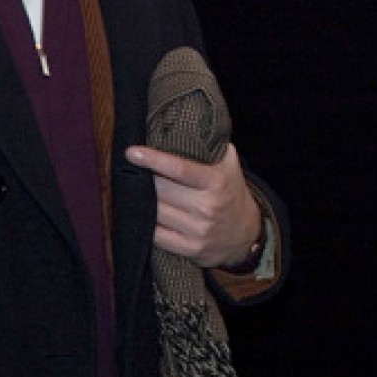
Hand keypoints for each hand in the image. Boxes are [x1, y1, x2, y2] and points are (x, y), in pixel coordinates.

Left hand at [125, 142, 262, 268]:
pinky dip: (147, 222)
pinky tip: (143, 213)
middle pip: (162, 190)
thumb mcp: (230, 165)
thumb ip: (212, 147)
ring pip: (156, 212)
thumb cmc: (231, 191)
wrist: (245, 233)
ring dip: (142, 201)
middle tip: (133, 171)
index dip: (153, 159)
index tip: (131, 152)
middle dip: (145, 179)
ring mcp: (198, 230)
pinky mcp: (189, 248)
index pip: (179, 168)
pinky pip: (156, 235)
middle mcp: (207, 207)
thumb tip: (187, 128)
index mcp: (217, 182)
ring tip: (136, 191)